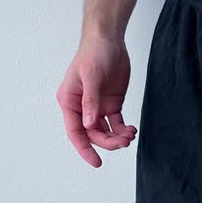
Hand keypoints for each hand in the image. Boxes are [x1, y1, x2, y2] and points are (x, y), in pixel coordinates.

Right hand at [56, 34, 137, 167]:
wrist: (109, 39)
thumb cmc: (94, 53)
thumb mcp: (92, 76)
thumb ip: (90, 101)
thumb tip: (88, 124)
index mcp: (69, 101)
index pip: (75, 131)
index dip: (85, 149)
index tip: (97, 162)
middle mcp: (81, 107)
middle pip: (93, 134)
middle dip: (108, 142)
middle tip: (124, 142)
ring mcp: (97, 107)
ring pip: (105, 132)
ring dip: (117, 138)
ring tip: (130, 135)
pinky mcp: (111, 104)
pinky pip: (116, 124)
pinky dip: (124, 130)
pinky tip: (132, 130)